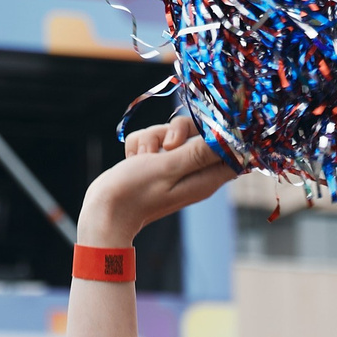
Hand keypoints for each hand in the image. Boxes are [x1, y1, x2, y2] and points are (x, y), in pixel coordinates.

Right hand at [80, 115, 233, 248]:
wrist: (103, 209)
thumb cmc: (136, 192)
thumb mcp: (170, 167)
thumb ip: (200, 153)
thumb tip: (232, 143)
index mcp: (205, 178)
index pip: (232, 153)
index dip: (224, 135)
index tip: (206, 127)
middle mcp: (193, 172)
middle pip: (200, 132)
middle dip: (178, 130)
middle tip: (167, 145)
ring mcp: (174, 167)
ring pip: (171, 133)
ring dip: (153, 137)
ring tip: (143, 158)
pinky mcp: (156, 163)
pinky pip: (153, 139)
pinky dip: (141, 144)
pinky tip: (134, 160)